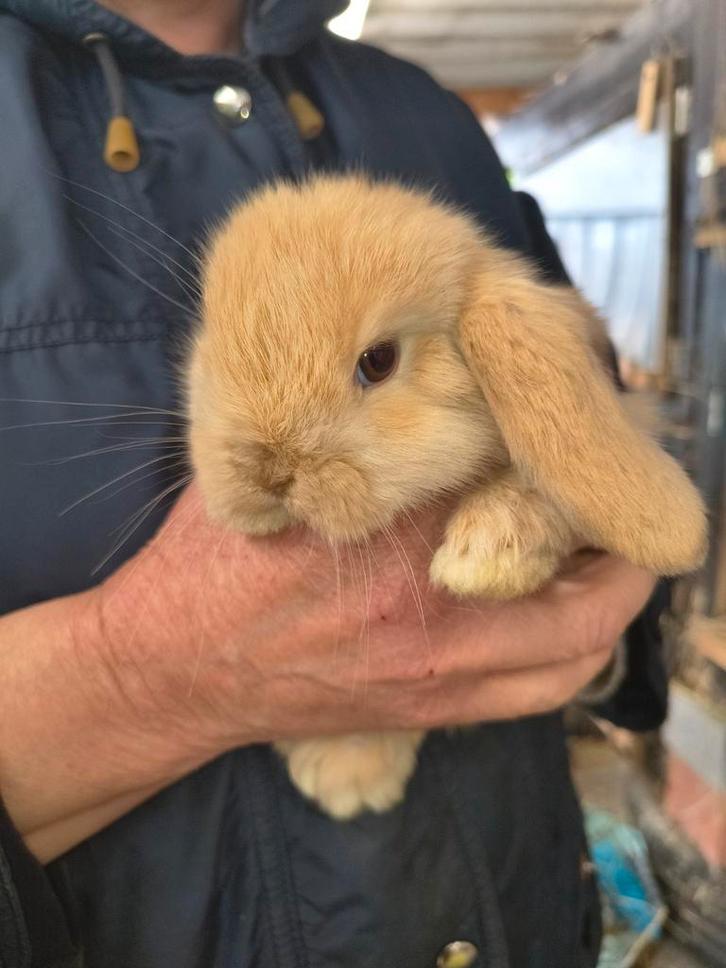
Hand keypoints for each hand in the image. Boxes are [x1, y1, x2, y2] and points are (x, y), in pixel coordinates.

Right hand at [2, 482, 654, 860]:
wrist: (171, 666)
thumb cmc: (212, 560)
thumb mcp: (277, 471)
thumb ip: (347, 434)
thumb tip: (402, 388)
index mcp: (396, 542)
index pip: (524, 493)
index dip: (566, 466)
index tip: (575, 440)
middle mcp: (434, 619)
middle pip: (585, 597)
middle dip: (619, 551)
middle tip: (613, 510)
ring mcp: (437, 679)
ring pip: (571, 660)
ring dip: (605, 610)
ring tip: (600, 566)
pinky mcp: (426, 714)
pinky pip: (530, 698)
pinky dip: (564, 658)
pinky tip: (549, 620)